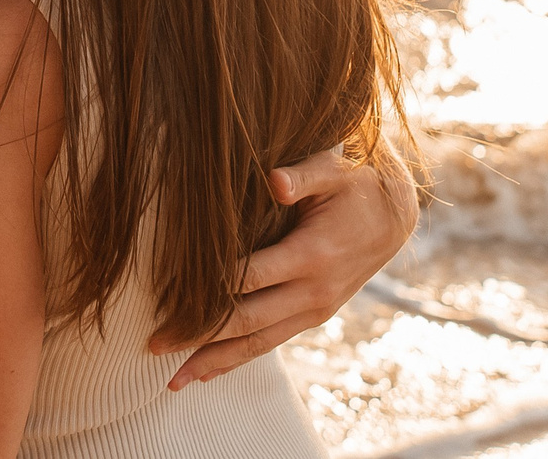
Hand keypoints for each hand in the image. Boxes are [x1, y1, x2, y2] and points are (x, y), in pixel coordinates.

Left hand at [151, 145, 416, 390]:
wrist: (394, 216)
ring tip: (173, 380)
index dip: (209, 290)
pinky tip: (208, 372)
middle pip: (246, 322)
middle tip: (153, 345)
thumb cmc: (355, 183)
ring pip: (257, 344)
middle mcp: (312, 291)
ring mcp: (314, 309)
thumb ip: (303, 174)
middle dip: (199, 336)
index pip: (250, 277)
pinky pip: (270, 343)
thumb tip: (273, 180)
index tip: (169, 298)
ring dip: (214, 361)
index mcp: (312, 254)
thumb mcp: (334, 168)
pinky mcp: (312, 315)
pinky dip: (238, 359)